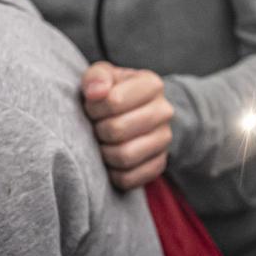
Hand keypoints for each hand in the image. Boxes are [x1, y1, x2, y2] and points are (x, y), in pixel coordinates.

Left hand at [83, 61, 173, 189]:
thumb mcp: (102, 76)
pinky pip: (129, 179)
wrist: (131, 113)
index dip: (94, 107)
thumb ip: (96, 77)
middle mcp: (164, 111)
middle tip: (95, 127)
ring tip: (102, 143)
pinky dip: (113, 174)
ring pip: (124, 156)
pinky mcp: (159, 164)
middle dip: (98, 131)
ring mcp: (164, 139)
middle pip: (117, 130)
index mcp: (151, 84)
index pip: (113, 100)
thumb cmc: (111, 92)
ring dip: (104, 153)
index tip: (92, 107)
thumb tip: (96, 93)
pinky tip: (111, 160)